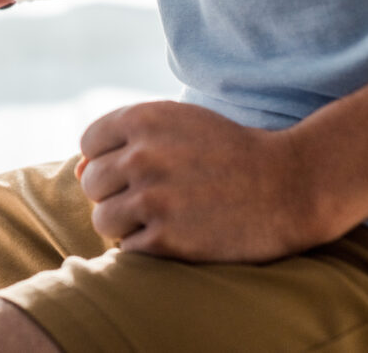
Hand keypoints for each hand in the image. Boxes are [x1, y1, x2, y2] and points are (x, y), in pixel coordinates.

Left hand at [76, 101, 320, 262]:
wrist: (291, 185)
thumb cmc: (228, 152)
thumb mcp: (178, 126)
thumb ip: (124, 141)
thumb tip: (76, 171)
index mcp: (143, 119)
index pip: (90, 144)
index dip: (111, 158)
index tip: (142, 167)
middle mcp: (143, 155)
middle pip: (92, 183)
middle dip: (116, 192)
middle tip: (157, 195)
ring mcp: (154, 198)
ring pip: (103, 218)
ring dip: (126, 222)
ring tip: (162, 217)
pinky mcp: (168, 238)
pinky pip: (127, 248)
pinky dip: (146, 246)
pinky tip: (177, 234)